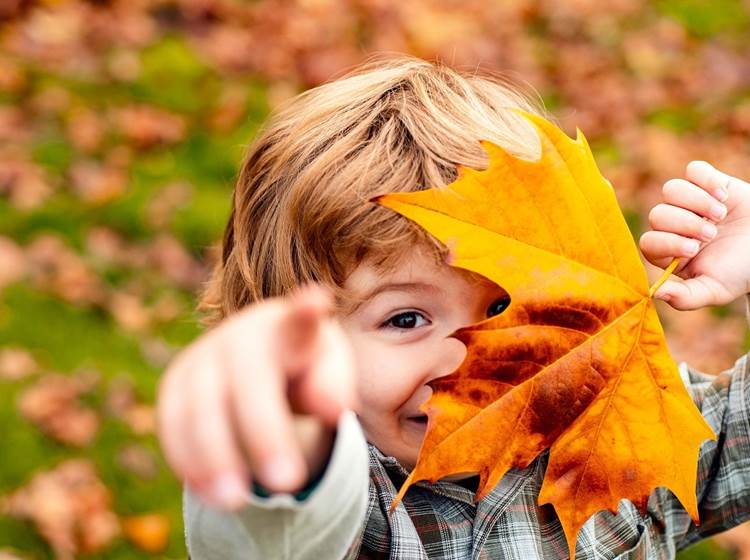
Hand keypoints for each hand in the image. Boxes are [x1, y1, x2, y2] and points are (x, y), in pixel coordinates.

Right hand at [156, 284, 356, 509]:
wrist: (259, 362)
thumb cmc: (304, 368)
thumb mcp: (329, 373)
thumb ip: (334, 386)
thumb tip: (333, 408)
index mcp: (288, 327)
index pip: (299, 318)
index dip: (306, 312)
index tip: (317, 302)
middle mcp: (240, 335)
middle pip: (248, 379)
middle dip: (265, 432)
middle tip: (288, 482)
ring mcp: (202, 357)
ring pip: (199, 406)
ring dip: (216, 457)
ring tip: (237, 502)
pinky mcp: (175, 385)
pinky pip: (172, 424)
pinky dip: (189, 460)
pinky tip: (210, 493)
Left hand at [640, 161, 749, 309]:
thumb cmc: (739, 272)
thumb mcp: (715, 290)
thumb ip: (685, 297)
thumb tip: (655, 294)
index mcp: (669, 252)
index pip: (649, 242)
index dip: (667, 242)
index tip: (693, 249)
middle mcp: (673, 226)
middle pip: (658, 214)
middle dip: (685, 223)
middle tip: (710, 234)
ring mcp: (689, 202)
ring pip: (671, 189)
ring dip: (696, 201)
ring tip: (719, 215)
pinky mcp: (708, 182)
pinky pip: (694, 170)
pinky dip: (707, 180)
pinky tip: (724, 197)